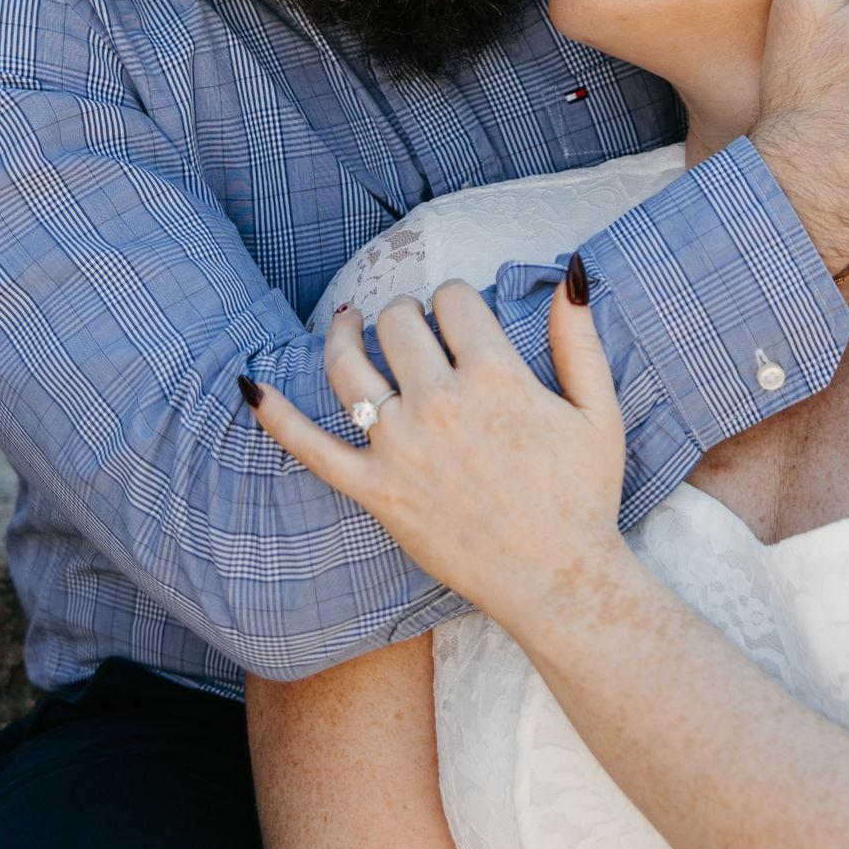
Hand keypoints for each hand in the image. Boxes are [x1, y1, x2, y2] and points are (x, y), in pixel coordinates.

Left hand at [245, 272, 630, 638]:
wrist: (558, 580)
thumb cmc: (584, 494)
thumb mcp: (598, 408)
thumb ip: (579, 336)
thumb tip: (571, 269)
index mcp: (495, 376)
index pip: (453, 301)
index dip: (457, 300)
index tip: (464, 317)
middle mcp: (439, 403)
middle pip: (399, 323)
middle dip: (407, 314)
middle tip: (418, 328)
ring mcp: (400, 449)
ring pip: (349, 368)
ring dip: (344, 335)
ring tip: (348, 322)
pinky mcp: (375, 492)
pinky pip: (310, 448)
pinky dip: (275, 416)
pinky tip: (249, 386)